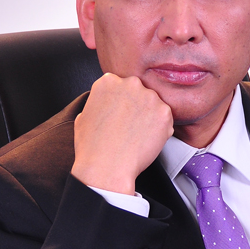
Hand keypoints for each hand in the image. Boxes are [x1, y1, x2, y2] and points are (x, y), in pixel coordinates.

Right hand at [71, 73, 173, 194]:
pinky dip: (160, 128)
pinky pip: (165, 118)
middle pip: (139, 90)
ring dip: (149, 116)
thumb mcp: (84, 115)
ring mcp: (149, 96)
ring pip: (153, 104)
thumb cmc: (92, 146)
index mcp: (108, 81)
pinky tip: (147, 139)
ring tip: (137, 135)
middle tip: (130, 125)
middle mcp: (130, 83)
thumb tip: (106, 103)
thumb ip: (99, 101)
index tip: (120, 113)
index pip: (121, 85)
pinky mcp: (164, 112)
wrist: (107, 167)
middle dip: (137, 105)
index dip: (121, 101)